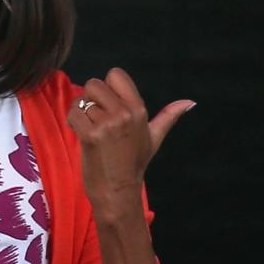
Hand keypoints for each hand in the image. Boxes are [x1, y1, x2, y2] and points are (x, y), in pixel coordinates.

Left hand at [66, 67, 193, 218]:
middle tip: (97, 119)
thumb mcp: (154, 137)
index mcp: (139, 109)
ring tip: (91, 129)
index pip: (115, 74)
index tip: (109, 106)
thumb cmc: (134, 163)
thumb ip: (168, 116)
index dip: (107, 87)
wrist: (118, 189)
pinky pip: (73, 114)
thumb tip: (190, 102)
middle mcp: (125, 113)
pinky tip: (83, 135)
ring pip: (81, 100)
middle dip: (90, 99)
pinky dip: (73, 122)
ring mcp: (108, 124)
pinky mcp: (91, 135)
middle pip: (94, 84)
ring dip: (80, 112)